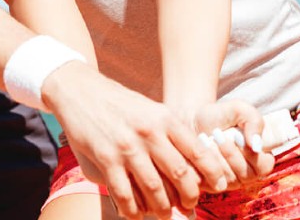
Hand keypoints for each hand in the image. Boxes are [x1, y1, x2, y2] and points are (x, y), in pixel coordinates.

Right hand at [43, 63, 232, 218]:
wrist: (81, 91)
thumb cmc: (121, 105)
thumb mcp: (152, 111)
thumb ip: (170, 135)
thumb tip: (191, 167)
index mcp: (165, 119)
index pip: (197, 151)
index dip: (212, 174)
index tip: (218, 187)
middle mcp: (149, 133)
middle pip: (180, 174)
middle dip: (189, 196)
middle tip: (190, 205)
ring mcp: (127, 148)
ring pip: (155, 190)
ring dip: (163, 208)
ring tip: (165, 213)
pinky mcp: (105, 159)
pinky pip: (125, 195)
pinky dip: (134, 210)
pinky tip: (137, 213)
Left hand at [187, 101, 274, 189]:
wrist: (191, 120)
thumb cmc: (219, 116)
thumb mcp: (239, 110)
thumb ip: (254, 121)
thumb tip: (256, 145)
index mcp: (258, 157)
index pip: (265, 166)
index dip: (253, 154)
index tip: (237, 136)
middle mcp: (246, 173)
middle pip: (247, 174)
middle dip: (231, 153)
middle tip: (217, 133)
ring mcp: (229, 181)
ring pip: (230, 178)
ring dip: (217, 156)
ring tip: (207, 138)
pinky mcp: (211, 185)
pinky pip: (213, 181)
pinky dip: (206, 163)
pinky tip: (200, 147)